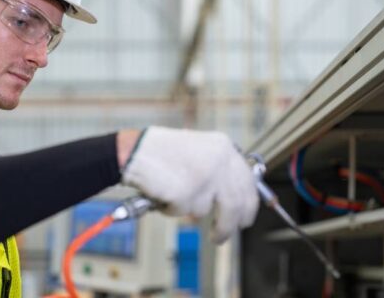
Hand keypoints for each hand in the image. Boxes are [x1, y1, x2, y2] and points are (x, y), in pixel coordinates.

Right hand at [121, 126, 258, 242]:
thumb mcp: (199, 151)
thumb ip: (219, 170)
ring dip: (188, 210)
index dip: (248, 206)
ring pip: (206, 211)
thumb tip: (234, 200)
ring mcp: (204, 177)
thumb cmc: (161, 152)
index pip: (249, 183)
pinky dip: (171, 208)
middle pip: (235, 205)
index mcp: (224, 147)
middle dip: (227, 226)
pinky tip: (163, 192)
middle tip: (219, 236)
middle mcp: (219, 161)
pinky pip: (182, 212)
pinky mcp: (186, 192)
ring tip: (172, 193)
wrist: (135, 150)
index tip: (245, 219)